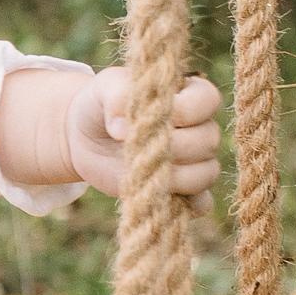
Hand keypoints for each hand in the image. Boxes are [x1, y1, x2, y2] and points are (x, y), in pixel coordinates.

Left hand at [0, 63, 222, 198]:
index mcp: (187, 94)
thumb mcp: (103, 89)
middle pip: (208, 140)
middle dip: (176, 146)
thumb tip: (123, 127)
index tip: (155, 115)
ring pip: (207, 173)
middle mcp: (198, 128)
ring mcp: (194, 161)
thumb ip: (116, 97)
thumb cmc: (101, 105)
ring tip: (143, 170)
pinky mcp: (183, 190)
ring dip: (178, 177)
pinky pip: (201, 203)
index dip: (187, 110)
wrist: (86, 139)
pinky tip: (160, 198)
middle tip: (142, 146)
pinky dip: (187, 205)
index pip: (207, 100)